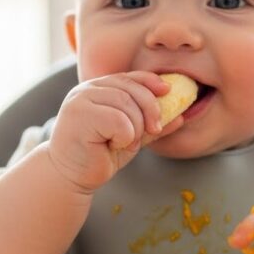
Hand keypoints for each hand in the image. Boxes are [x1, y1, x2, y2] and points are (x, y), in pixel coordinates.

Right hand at [47, 71, 184, 192]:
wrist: (71, 176)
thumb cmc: (99, 155)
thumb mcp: (131, 136)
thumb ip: (150, 124)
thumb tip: (181, 116)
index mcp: (98, 88)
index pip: (129, 77)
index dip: (150, 81)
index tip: (167, 91)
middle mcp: (87, 89)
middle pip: (131, 90)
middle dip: (150, 109)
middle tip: (155, 129)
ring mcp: (80, 100)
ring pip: (126, 106)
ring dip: (135, 128)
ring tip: (125, 142)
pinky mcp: (79, 116)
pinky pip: (118, 121)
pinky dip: (124, 137)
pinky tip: (112, 146)